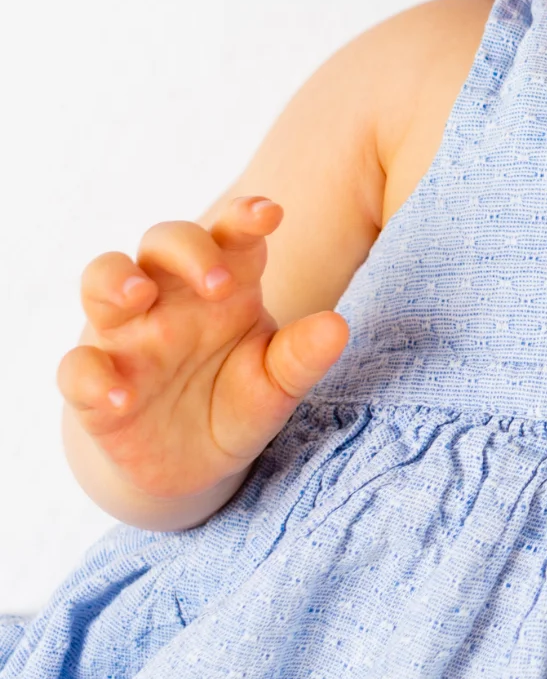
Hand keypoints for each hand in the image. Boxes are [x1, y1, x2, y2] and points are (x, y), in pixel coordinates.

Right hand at [57, 195, 348, 505]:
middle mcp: (170, 298)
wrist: (189, 464)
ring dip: (116, 281)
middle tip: (220, 282)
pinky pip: (77, 368)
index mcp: (225, 285)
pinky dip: (93, 378)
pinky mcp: (92, 385)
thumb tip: (337, 328)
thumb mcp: (277, 384)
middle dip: (188, 249)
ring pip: (102, 280)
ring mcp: (126, 337)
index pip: (232, 235)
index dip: (245, 216)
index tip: (270, 214)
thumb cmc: (237, 400)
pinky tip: (121, 397)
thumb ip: (301, 356)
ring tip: (139, 296)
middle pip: (163, 240)